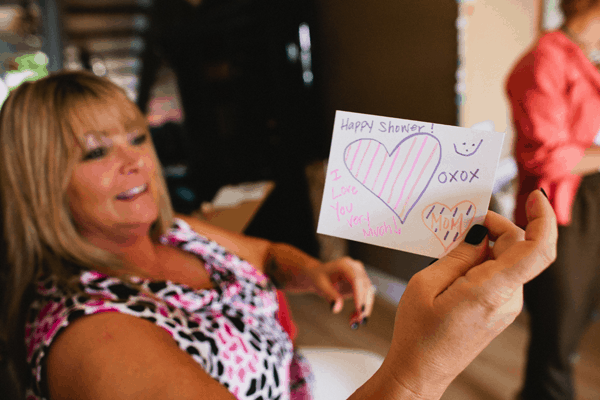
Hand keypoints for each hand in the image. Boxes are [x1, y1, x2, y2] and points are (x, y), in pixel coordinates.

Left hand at [307, 256, 375, 327]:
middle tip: (359, 321)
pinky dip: (361, 309)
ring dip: (364, 309)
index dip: (360, 295)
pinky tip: (353, 319)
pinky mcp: (362, 284)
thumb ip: (330, 296)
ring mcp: (361, 275)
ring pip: (369, 294)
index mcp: (345, 265)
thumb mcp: (321, 286)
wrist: (319, 275)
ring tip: (355, 323)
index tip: (359, 310)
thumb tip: (336, 309)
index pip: (357, 280)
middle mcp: (356, 268)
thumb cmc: (318, 278)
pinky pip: (366, 298)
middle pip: (366, 287)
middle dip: (364, 305)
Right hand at [377, 190, 556, 399]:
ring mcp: (506, 307)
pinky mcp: (499, 310)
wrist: (420, 371)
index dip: (542, 218)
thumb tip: (480, 233)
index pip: (537, 250)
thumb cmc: (418, 333)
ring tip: (452, 248)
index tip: (534, 196)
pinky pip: (500, 275)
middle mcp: (508, 299)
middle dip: (497, 227)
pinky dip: (484, 261)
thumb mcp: (426, 284)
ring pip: (509, 260)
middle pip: (519, 248)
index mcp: (490, 290)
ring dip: (488, 245)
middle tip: (463, 223)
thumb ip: (458, 255)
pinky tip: (457, 265)